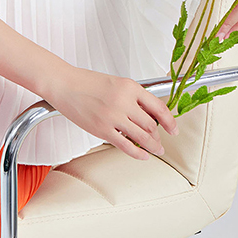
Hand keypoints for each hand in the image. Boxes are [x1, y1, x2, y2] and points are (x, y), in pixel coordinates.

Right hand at [45, 67, 178, 160]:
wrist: (64, 84)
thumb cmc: (86, 82)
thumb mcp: (116, 83)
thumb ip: (133, 97)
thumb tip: (149, 114)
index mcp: (130, 87)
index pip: (159, 107)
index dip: (170, 121)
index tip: (173, 128)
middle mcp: (124, 101)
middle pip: (151, 124)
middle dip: (158, 136)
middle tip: (160, 141)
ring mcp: (113, 117)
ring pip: (142, 137)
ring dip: (153, 146)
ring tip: (156, 150)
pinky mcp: (102, 129)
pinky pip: (125, 145)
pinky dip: (137, 153)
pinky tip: (142, 155)